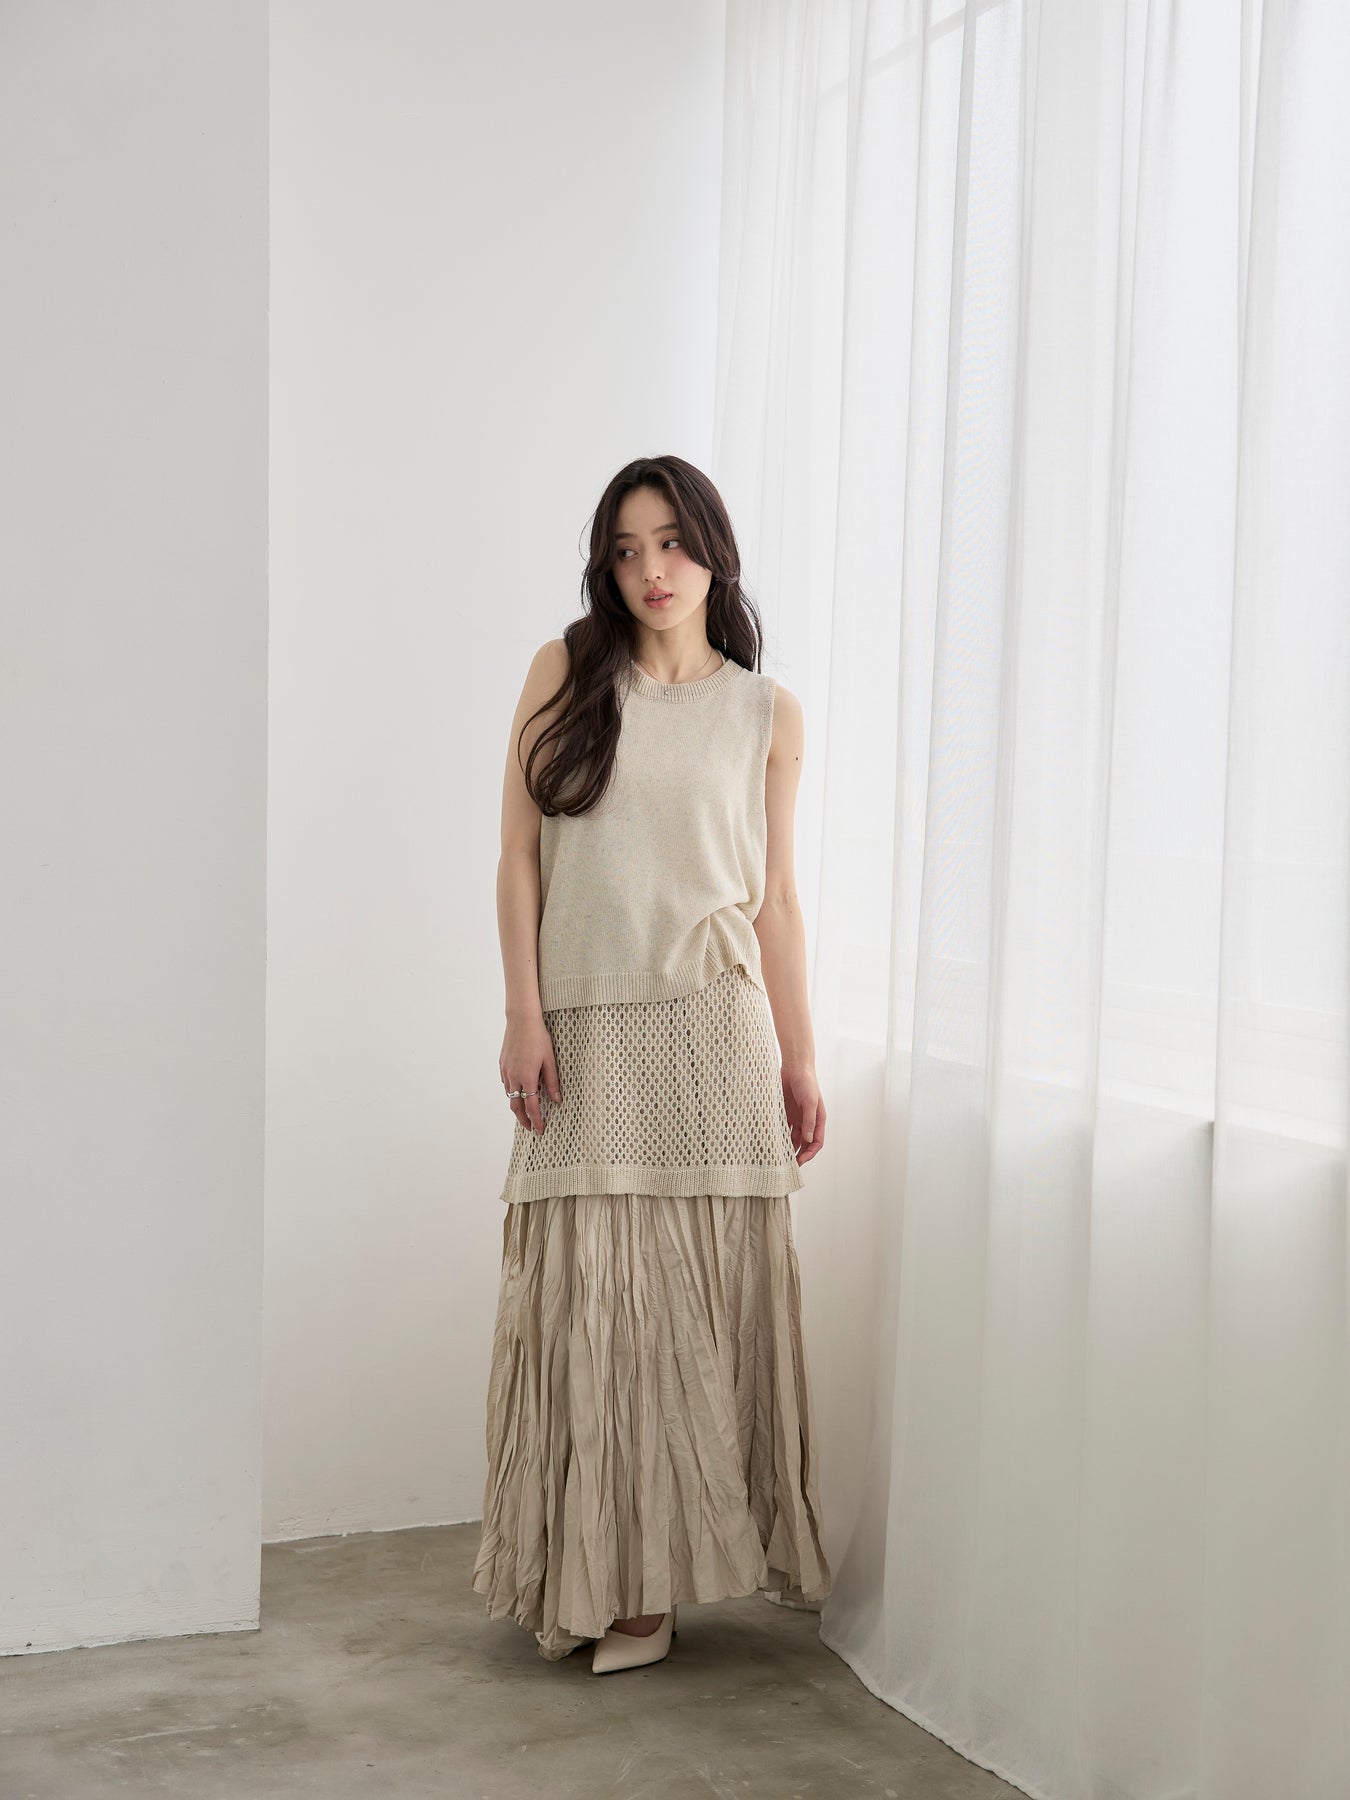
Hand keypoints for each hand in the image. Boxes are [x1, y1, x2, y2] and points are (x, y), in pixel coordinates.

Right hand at [500, 1016, 561, 1134]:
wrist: (521, 1020)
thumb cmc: (538, 1038)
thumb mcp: (550, 1060)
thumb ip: (552, 1082)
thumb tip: (557, 1100)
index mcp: (527, 1077)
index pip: (532, 1106)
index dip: (536, 1120)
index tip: (540, 1130)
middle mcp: (513, 1077)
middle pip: (516, 1106)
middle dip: (523, 1120)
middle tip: (531, 1128)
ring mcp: (506, 1071)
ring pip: (509, 1095)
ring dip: (517, 1106)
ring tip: (525, 1112)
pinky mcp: (502, 1065)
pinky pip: (506, 1083)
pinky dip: (511, 1092)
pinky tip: (518, 1092)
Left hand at [782, 1064, 824, 1163]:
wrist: (795, 1066)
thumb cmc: (807, 1082)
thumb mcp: (810, 1102)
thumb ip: (809, 1120)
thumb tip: (808, 1140)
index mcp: (818, 1119)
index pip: (816, 1142)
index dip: (809, 1153)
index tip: (799, 1162)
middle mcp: (808, 1120)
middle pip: (804, 1143)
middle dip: (798, 1154)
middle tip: (788, 1165)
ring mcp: (797, 1116)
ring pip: (792, 1137)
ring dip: (787, 1146)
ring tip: (778, 1156)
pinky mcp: (785, 1112)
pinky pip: (782, 1127)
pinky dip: (778, 1135)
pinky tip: (771, 1141)